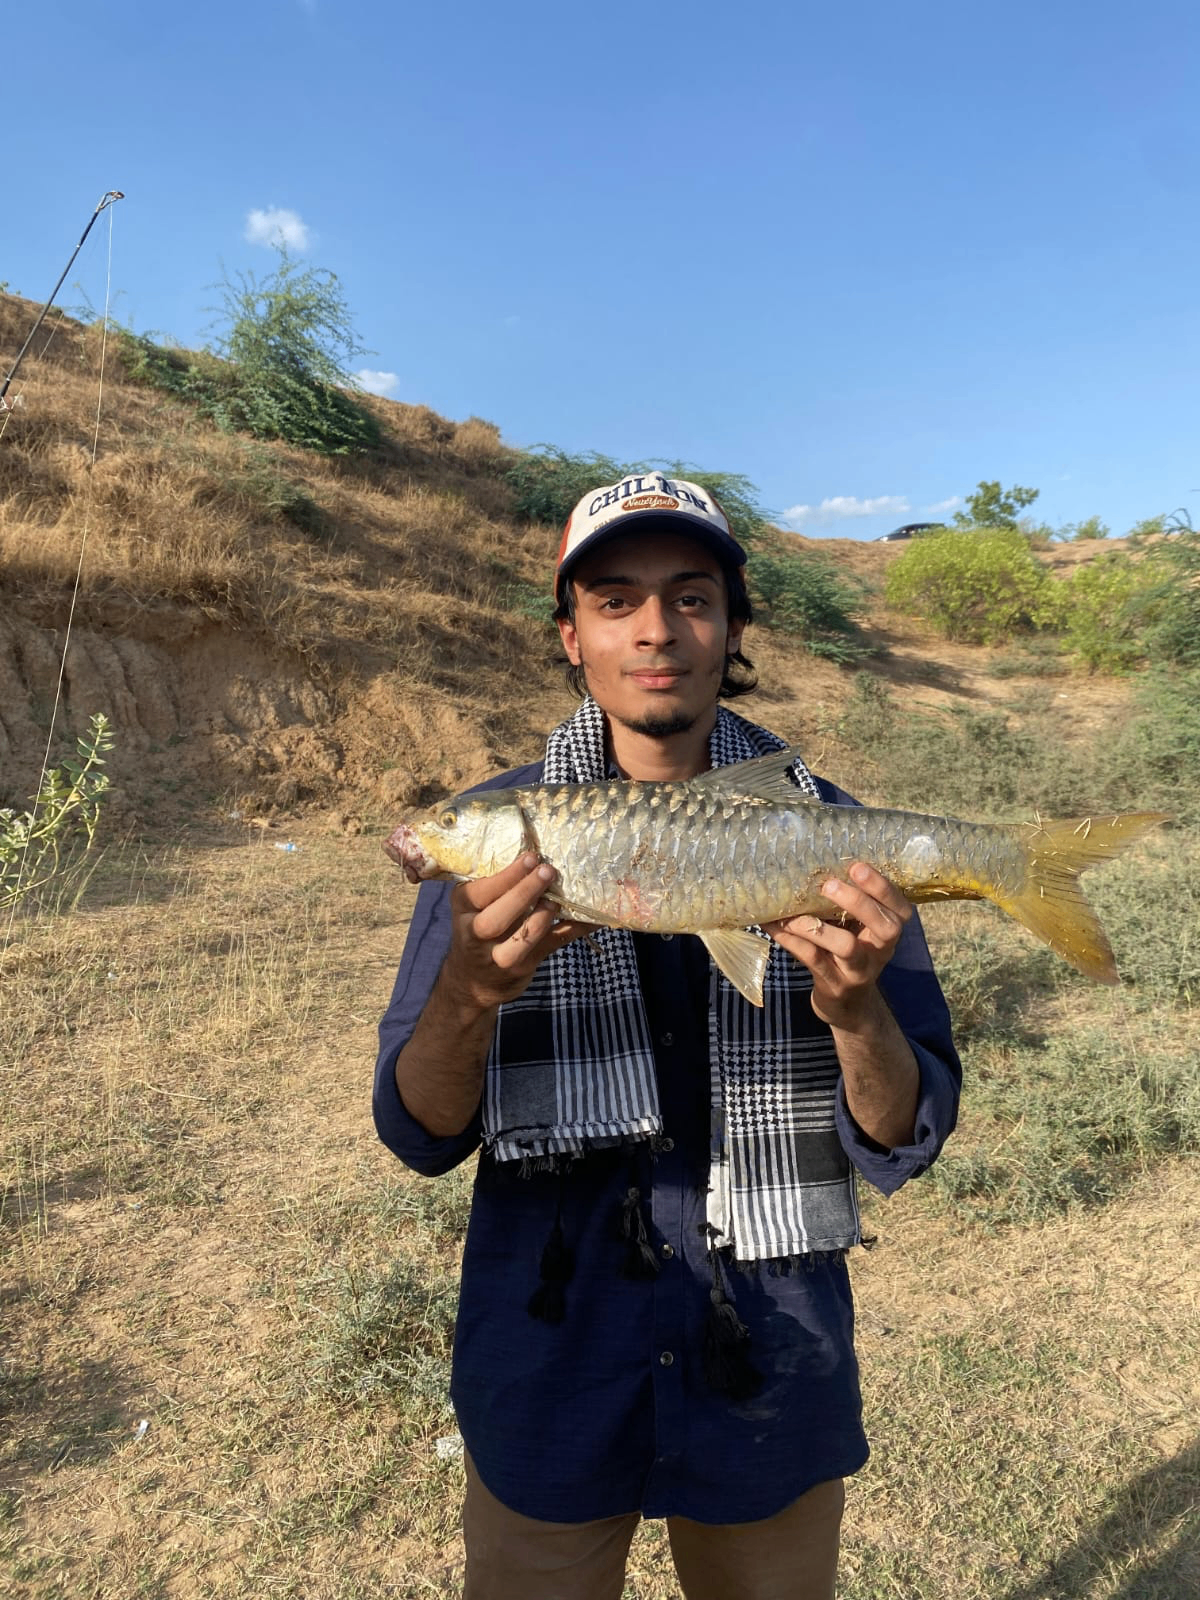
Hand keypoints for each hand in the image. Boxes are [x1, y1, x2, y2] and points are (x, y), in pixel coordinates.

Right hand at [444, 853, 592, 1010]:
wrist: (476, 979)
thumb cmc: (480, 928)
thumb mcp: (475, 905)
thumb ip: (496, 885)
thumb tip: (536, 855)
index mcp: (464, 909)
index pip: (479, 893)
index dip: (507, 876)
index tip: (530, 858)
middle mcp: (476, 934)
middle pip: (496, 919)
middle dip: (524, 893)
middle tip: (548, 871)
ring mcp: (499, 955)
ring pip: (522, 938)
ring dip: (543, 916)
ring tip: (556, 898)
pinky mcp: (524, 966)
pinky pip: (553, 945)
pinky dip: (575, 929)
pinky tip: (593, 917)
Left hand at [764, 862, 912, 1030]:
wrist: (847, 1004)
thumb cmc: (850, 953)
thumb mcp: (858, 931)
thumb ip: (850, 905)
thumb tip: (814, 863)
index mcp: (889, 932)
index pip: (901, 909)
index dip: (883, 888)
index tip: (857, 867)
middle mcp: (880, 951)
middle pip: (885, 926)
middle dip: (859, 902)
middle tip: (828, 884)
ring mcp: (858, 971)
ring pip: (847, 947)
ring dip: (818, 926)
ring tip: (793, 913)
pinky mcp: (833, 984)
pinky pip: (813, 959)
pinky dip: (791, 939)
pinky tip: (773, 925)